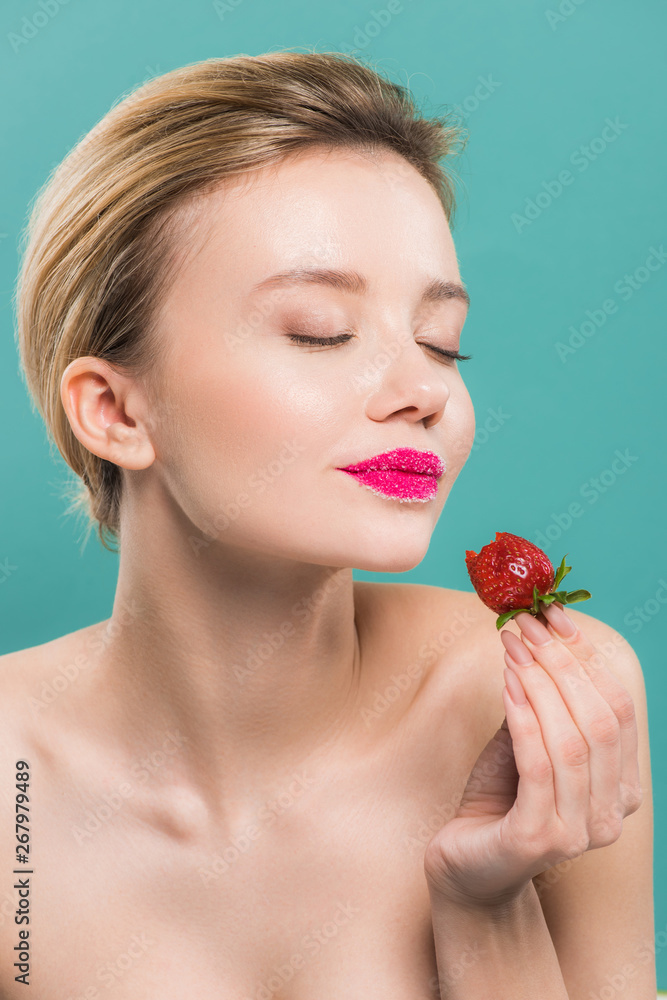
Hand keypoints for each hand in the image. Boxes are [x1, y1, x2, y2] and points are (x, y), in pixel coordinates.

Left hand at [423, 602, 642, 909]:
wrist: (466, 864)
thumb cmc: (499, 798)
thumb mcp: (528, 741)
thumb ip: (545, 703)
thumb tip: (543, 635)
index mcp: (623, 787)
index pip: (619, 709)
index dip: (589, 658)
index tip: (555, 616)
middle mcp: (614, 814)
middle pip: (601, 721)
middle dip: (563, 664)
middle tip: (527, 626)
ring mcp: (581, 831)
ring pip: (573, 741)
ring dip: (540, 683)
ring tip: (512, 648)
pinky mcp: (540, 839)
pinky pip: (539, 765)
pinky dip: (523, 718)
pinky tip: (505, 684)